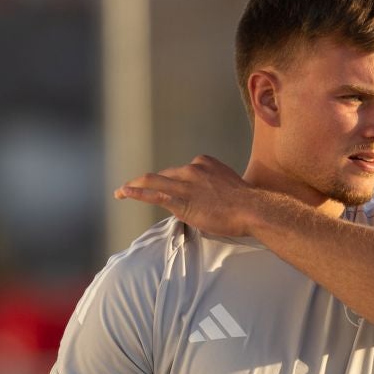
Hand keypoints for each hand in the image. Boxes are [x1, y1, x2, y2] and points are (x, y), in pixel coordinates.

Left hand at [113, 155, 261, 237]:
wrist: (252, 210)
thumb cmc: (247, 204)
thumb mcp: (231, 188)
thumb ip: (217, 189)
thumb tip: (214, 200)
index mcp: (204, 163)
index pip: (182, 172)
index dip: (176, 182)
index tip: (174, 192)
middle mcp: (192, 169)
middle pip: (165, 175)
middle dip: (151, 183)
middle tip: (136, 189)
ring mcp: (184, 183)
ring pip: (153, 180)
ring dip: (134, 185)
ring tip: (121, 191)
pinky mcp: (180, 200)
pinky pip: (152, 194)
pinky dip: (135, 192)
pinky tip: (123, 193)